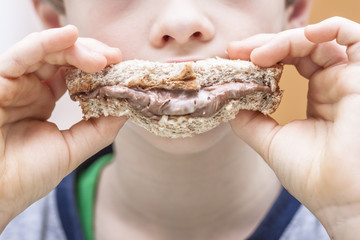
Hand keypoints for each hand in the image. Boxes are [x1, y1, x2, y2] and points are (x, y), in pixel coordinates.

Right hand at [0, 25, 125, 231]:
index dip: (97, 67)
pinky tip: (70, 36)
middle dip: (91, 54)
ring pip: (45, 51)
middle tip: (114, 58)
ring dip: (75, 48)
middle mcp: (29, 87)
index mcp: (43, 100)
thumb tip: (128, 105)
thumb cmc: (28, 175)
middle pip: (62, 57)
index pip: (73, 72)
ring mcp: (14, 83)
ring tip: (101, 57)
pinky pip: (21, 56)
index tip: (120, 67)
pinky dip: (45, 42)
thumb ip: (101, 126)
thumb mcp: (74, 147)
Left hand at [228, 17, 359, 238]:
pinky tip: (301, 36)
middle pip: (299, 48)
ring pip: (319, 40)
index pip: (289, 63)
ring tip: (257, 54)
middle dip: (265, 45)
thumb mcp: (271, 141)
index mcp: (318, 98)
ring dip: (285, 40)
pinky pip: (353, 38)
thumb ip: (250, 119)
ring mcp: (349, 79)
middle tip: (237, 50)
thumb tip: (229, 100)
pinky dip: (328, 29)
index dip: (261, 56)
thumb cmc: (312, 175)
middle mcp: (334, 85)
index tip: (233, 57)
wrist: (339, 197)